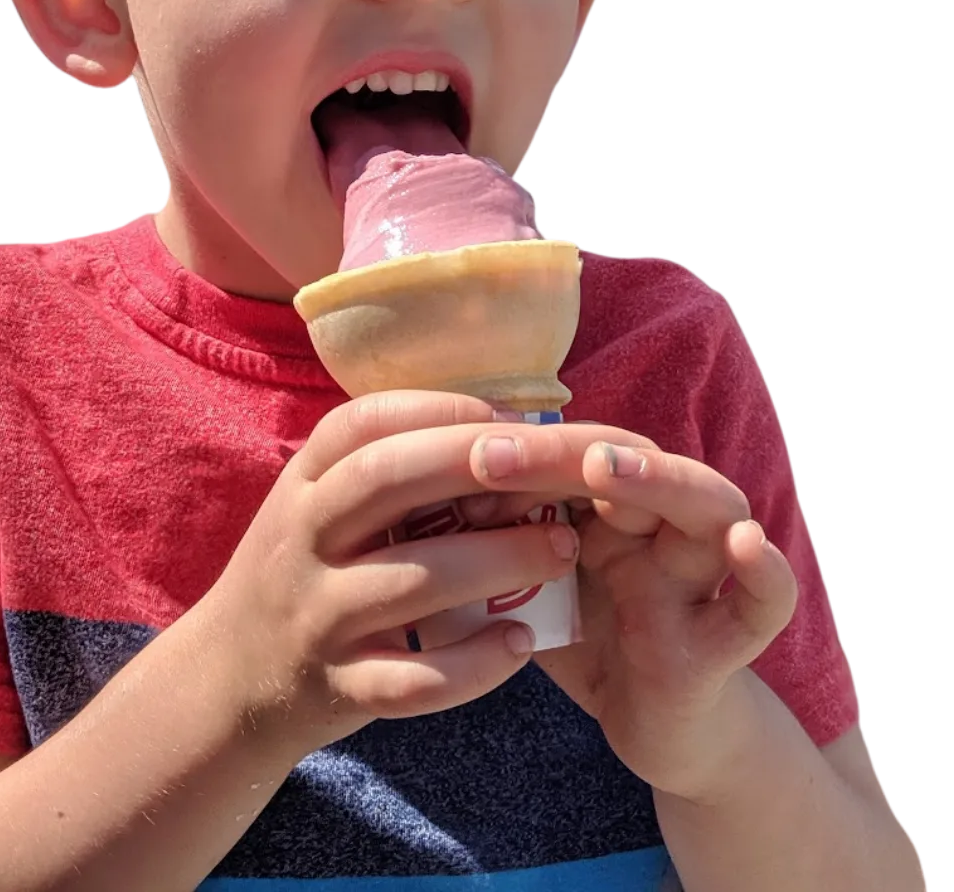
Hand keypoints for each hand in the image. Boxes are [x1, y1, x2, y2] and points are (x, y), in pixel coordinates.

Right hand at [199, 391, 579, 754]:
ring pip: (412, 580)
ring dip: (497, 561)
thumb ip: (390, 473)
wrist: (231, 675)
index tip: (505, 416)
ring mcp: (318, 616)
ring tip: (562, 549)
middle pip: (386, 481)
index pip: (364, 423)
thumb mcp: (322, 506)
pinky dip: (474, 665)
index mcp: (304, 483)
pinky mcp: (339, 687)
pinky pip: (414, 680)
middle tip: (553, 472)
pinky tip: (521, 644)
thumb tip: (502, 431)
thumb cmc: (305, 569)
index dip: (437, 410)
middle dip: (475, 466)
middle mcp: (303, 539)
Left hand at [454, 423, 799, 800]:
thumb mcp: (528, 587)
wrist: (657, 725)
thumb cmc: (588, 636)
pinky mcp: (727, 638)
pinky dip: (763, 574)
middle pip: (621, 462)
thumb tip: (409, 504)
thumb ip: (490, 546)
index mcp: (604, 502)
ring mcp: (697, 573)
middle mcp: (656, 520)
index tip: (444, 448)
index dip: (505, 449)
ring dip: (659, 478)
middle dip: (556, 453)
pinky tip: (744, 546)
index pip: (559, 452)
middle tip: (492, 451)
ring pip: (703, 505)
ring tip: (608, 466)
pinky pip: (762, 603)